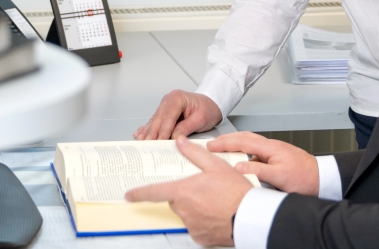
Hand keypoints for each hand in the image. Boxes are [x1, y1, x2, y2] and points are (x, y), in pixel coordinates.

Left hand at [125, 137, 251, 246]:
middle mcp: (184, 210)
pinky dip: (204, 220)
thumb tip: (181, 142)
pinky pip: (197, 226)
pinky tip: (217, 214)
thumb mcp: (216, 165)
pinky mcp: (200, 237)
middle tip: (205, 189)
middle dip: (186, 194)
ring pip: (187, 213)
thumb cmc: (235, 192)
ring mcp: (191, 226)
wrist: (250, 217)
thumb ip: (195, 153)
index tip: (128, 195)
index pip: (155, 192)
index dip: (139, 193)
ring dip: (196, 207)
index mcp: (183, 191)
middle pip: (176, 200)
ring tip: (216, 201)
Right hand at [133, 90, 222, 139]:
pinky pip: (155, 121)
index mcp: (177, 98)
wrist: (212, 103)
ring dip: (147, 132)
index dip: (163, 131)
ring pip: (154, 121)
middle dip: (152, 134)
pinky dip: (147, 129)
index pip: (168, 117)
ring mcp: (165, 106)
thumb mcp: (201, 119)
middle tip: (147, 146)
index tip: (159, 142)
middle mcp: (168, 100)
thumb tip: (175, 136)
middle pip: (158, 120)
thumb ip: (187, 127)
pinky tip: (139, 134)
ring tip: (141, 142)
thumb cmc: (208, 108)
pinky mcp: (164, 112)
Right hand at [208, 132, 318, 195]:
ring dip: (235, 145)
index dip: (225, 143)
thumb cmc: (305, 178)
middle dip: (227, 140)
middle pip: (245, 138)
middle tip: (211, 144)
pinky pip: (256, 153)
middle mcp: (272, 147)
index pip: (242, 141)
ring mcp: (274, 152)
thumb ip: (258, 170)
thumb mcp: (279, 177)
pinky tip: (241, 162)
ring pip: (250, 144)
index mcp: (270, 147)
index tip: (211, 146)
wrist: (323, 180)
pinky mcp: (277, 159)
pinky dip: (244, 153)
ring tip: (222, 150)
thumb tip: (238, 165)